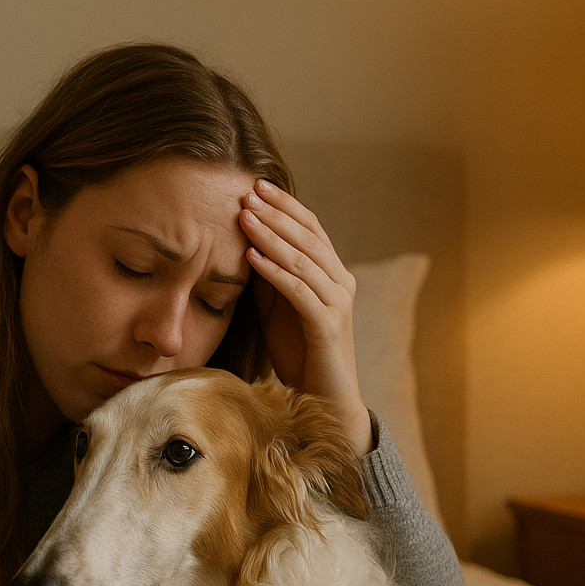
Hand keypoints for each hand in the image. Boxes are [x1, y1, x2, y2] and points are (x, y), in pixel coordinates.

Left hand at [240, 179, 372, 454]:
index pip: (309, 227)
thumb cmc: (299, 354)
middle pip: (308, 235)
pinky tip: (251, 258)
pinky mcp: (328, 325)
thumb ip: (268, 277)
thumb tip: (244, 243)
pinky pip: (299, 291)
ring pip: (303, 259)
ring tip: (244, 216)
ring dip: (271, 236)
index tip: (255, 185)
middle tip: (246, 191)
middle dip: (276, 212)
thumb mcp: (278, 307)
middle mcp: (341, 281)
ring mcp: (337, 302)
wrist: (323, 400)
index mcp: (332, 273)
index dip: (284, 205)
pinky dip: (274, 272)